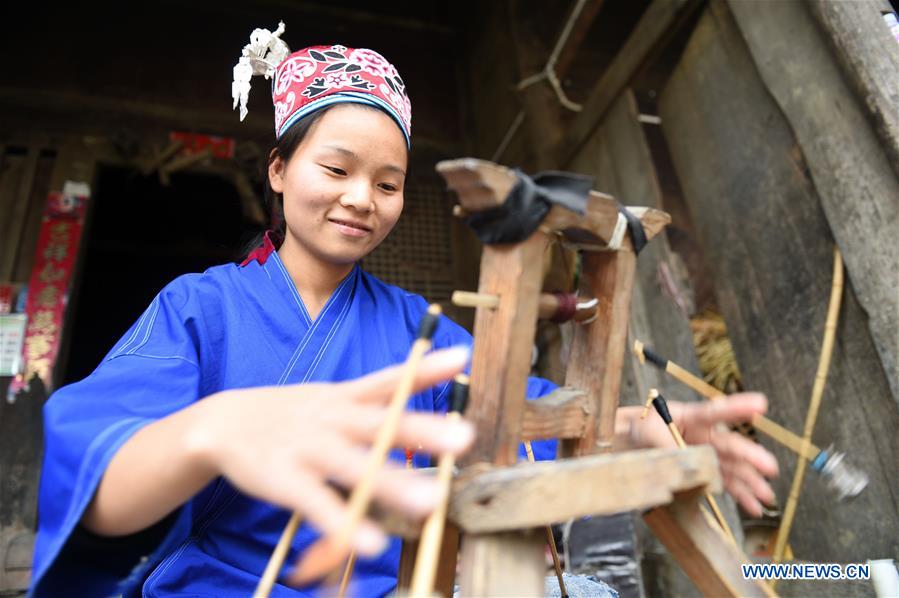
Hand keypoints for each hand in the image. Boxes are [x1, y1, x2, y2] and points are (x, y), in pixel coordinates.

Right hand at [192, 346, 473, 556]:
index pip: (389, 379)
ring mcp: (308, 449)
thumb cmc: (293, 414)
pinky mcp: (285, 480)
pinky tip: (371, 542)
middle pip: (380, 423)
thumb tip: (429, 390)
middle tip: (463, 438)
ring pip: (354, 466)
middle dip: (421, 430)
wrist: (221, 424)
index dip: (424, 369)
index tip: (461, 355)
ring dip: (393, 485)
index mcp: (345, 398)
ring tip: (431, 503)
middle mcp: (332, 419)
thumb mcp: (334, 396)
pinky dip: (344, 523)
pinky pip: (318, 504)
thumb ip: (380, 393)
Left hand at [630, 393, 778, 516]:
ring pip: (733, 467)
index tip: (760, 404)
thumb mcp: (647, 431)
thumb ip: (666, 444)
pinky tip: (753, 505)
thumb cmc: (642, 428)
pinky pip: (725, 483)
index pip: (716, 412)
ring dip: (751, 482)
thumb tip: (684, 463)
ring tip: (766, 495)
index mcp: (693, 417)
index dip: (738, 408)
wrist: (632, 442)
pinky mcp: (705, 472)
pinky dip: (739, 496)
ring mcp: (708, 455)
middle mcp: (705, 436)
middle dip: (751, 456)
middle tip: (769, 466)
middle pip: (730, 446)